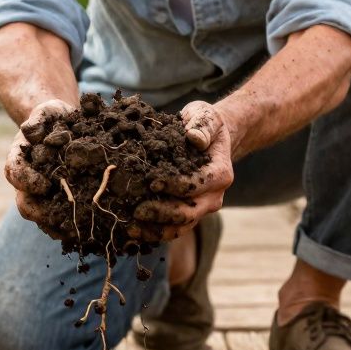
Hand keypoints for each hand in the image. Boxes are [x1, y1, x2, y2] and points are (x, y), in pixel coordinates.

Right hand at [5, 99, 73, 236]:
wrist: (64, 126)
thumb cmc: (53, 117)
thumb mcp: (46, 111)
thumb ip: (38, 118)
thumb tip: (31, 130)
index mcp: (19, 160)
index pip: (15, 173)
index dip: (26, 181)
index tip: (44, 185)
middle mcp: (27, 182)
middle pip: (25, 204)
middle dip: (39, 213)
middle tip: (58, 218)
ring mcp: (43, 195)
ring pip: (42, 217)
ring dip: (56, 226)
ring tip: (74, 231)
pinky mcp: (61, 200)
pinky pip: (61, 219)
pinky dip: (72, 226)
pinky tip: (88, 230)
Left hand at [128, 101, 233, 241]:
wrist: (212, 138)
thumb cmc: (205, 124)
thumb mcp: (206, 116)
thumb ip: (203, 125)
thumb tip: (194, 138)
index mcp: (220, 173)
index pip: (197, 184)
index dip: (176, 185)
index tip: (153, 181)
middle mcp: (214, 196)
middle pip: (189, 212)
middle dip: (162, 213)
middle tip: (136, 210)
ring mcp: (202, 208)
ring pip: (181, 227)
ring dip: (156, 230)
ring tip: (130, 229)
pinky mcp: (190, 214)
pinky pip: (174, 229)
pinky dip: (154, 232)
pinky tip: (133, 231)